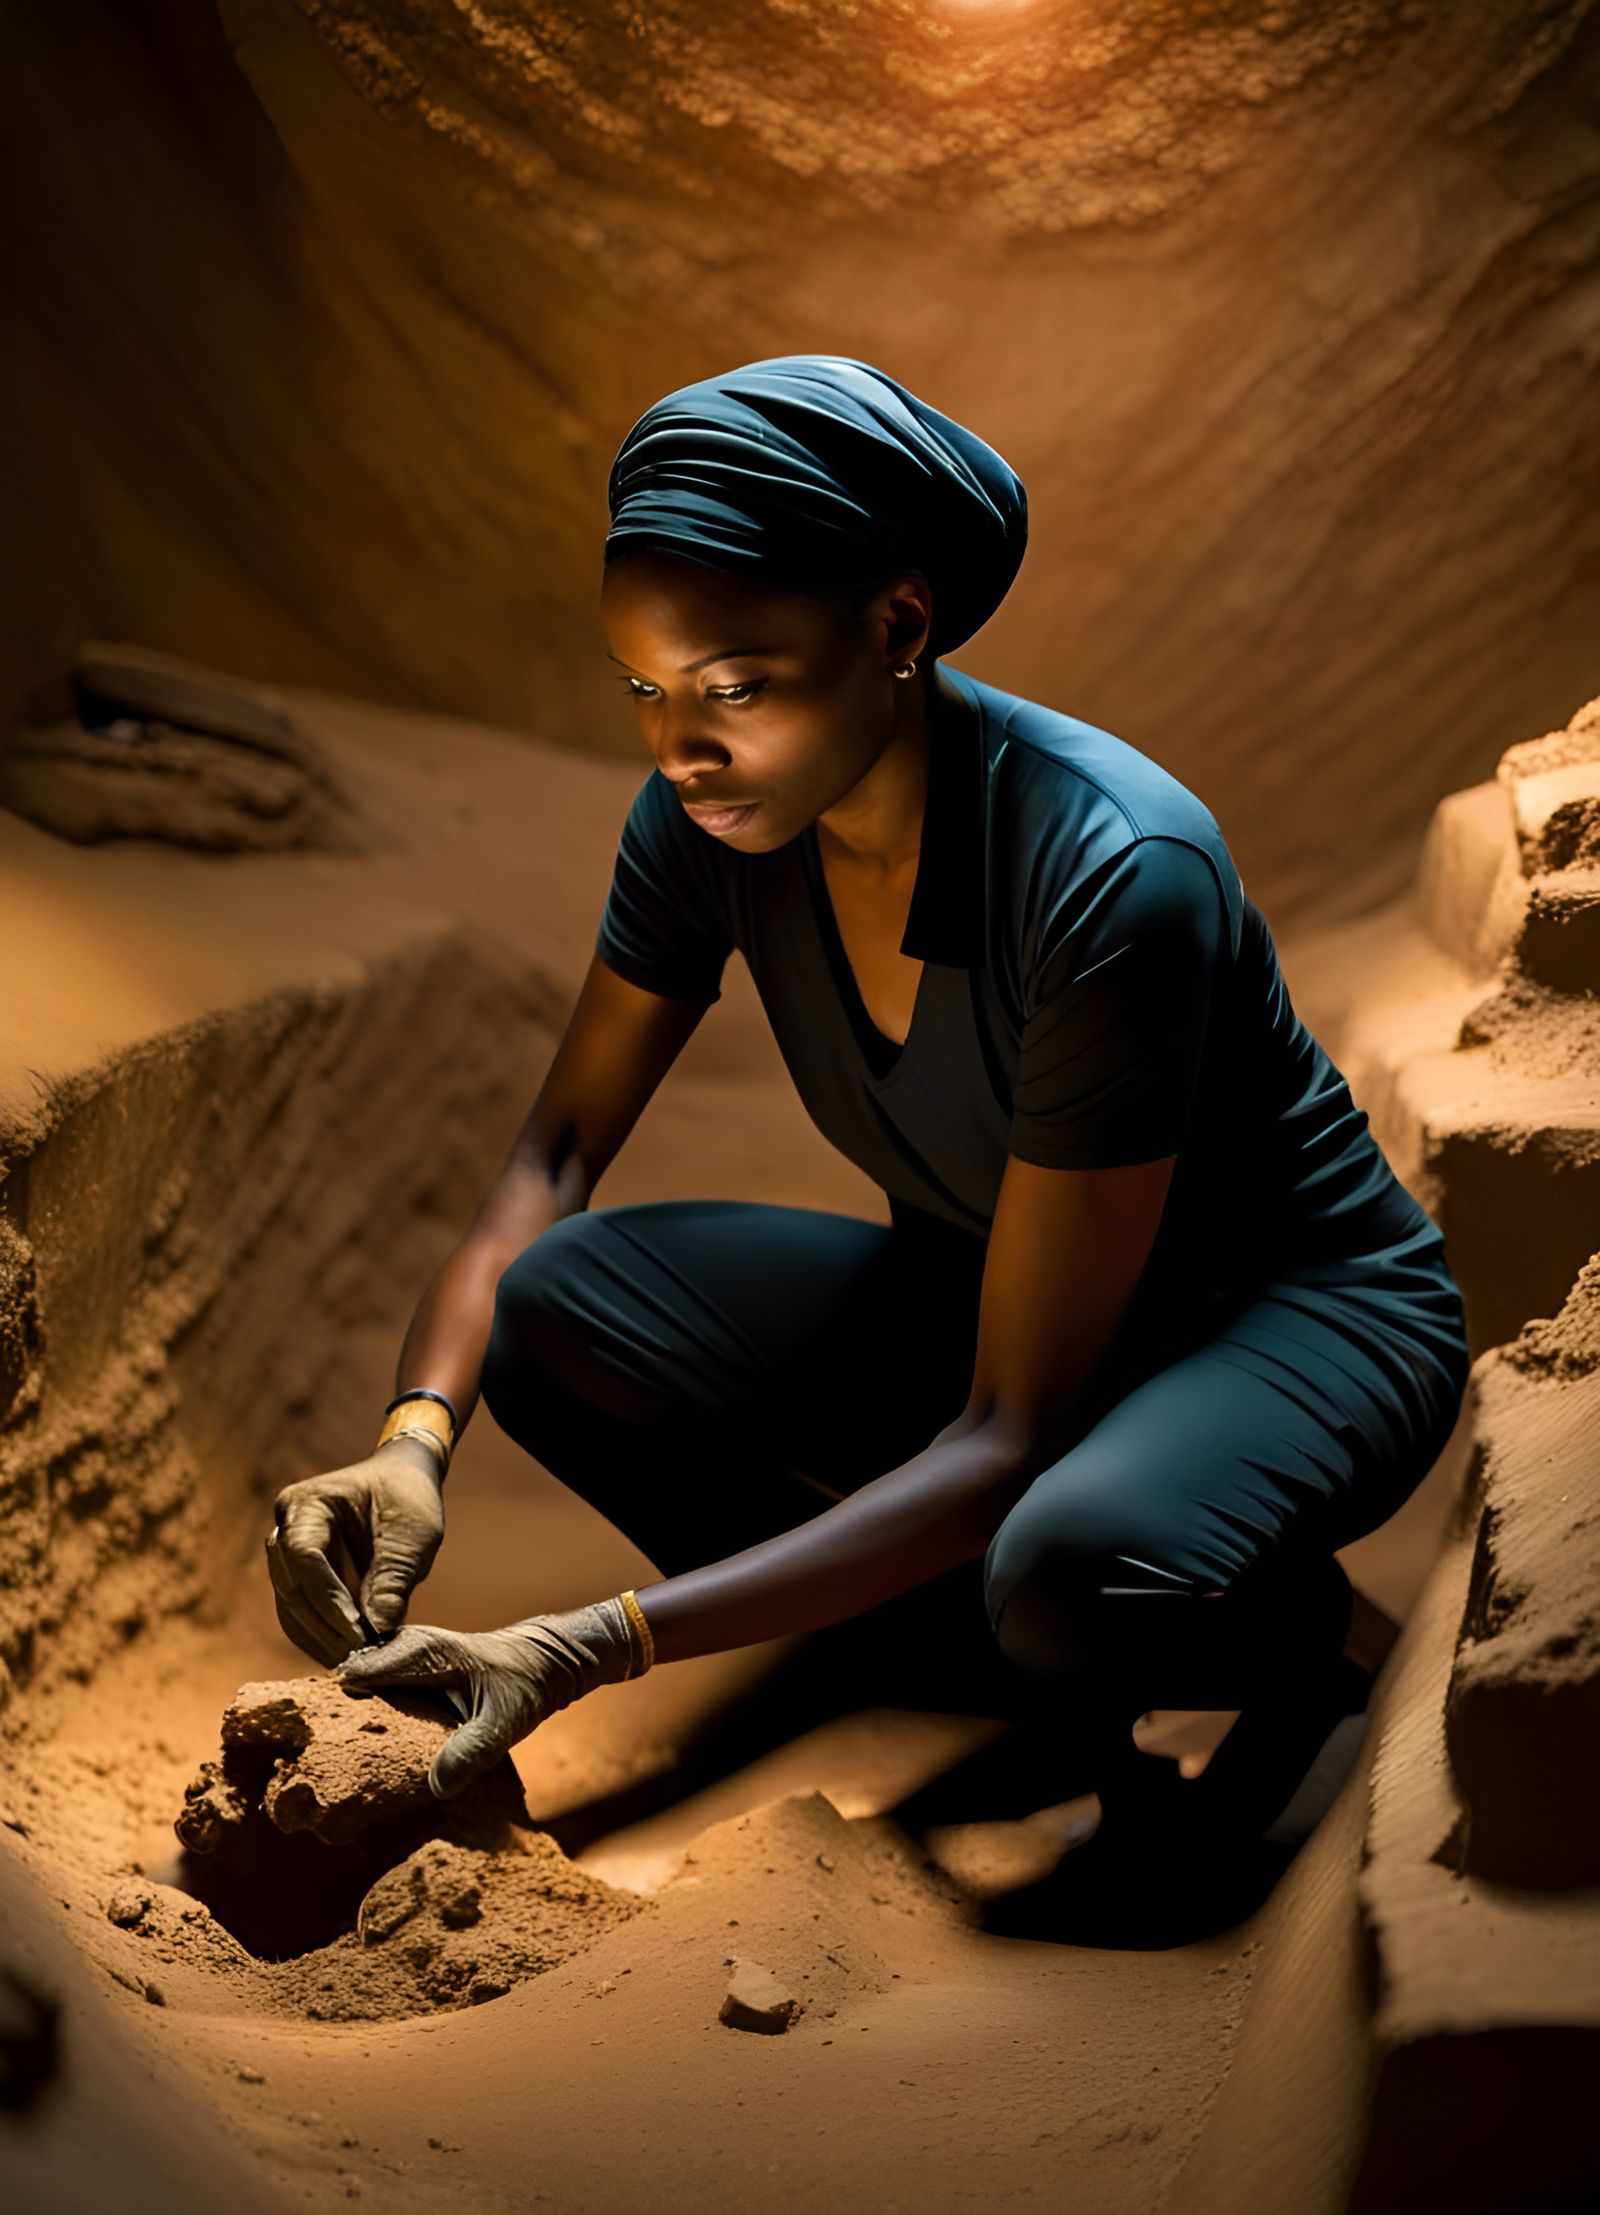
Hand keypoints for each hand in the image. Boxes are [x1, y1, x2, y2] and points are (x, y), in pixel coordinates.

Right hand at [266, 1437, 445, 1665]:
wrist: (400, 1484)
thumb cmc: (408, 1500)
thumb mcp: (413, 1533)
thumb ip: (394, 1577)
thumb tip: (378, 1628)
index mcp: (308, 1502)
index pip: (304, 1554)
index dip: (327, 1597)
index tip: (359, 1631)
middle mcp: (286, 1528)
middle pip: (290, 1586)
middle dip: (324, 1626)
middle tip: (359, 1658)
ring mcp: (287, 1556)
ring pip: (290, 1607)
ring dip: (320, 1640)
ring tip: (356, 1663)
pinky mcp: (299, 1580)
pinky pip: (300, 1615)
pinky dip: (321, 1638)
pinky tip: (348, 1656)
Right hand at [334, 1598, 641, 1797]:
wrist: (544, 1661)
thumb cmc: (525, 1685)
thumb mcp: (505, 1722)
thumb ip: (472, 1751)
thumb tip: (435, 1787)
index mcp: (423, 1652)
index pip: (361, 1673)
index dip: (330, 1703)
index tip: (305, 1739)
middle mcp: (404, 1649)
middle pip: (347, 1678)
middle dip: (324, 1712)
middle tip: (301, 1757)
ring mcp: (401, 1658)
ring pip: (356, 1684)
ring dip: (339, 1715)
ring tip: (315, 1758)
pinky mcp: (404, 1671)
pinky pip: (370, 1690)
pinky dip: (359, 1714)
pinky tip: (348, 1750)